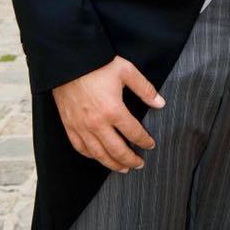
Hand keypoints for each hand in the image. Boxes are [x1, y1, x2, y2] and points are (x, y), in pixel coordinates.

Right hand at [52, 56, 164, 171]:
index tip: (150, 145)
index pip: (133, 132)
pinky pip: (80, 148)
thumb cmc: (99, 64)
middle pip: (117, 150)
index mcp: (113, 110)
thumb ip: (145, 89)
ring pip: (98, 154)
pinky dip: (91, 156)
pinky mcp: (69, 125)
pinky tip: (98, 157)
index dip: (144, 141)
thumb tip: (160, 103)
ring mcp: (81, 127)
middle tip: (139, 164)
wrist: (70, 61)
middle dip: (130, 160)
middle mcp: (97, 123)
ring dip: (112, 164)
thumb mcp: (126, 71)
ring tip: (122, 168)